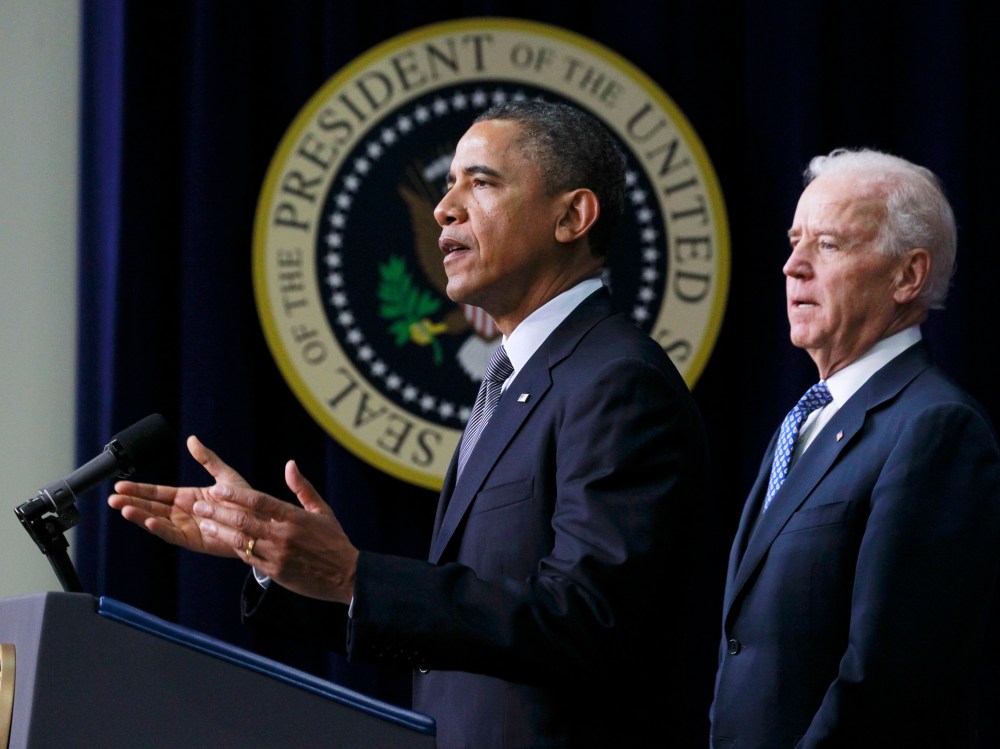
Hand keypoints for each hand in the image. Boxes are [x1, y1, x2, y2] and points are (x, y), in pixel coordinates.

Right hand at [108, 435, 251, 557]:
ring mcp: (185, 527)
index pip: (157, 492)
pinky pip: (172, 534)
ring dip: (139, 515)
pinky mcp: (192, 540)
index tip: (120, 484)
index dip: (139, 488)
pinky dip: (159, 528)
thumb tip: (192, 440)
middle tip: (112, 498)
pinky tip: (148, 520)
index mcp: (187, 497)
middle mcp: (182, 512)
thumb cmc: (245, 501)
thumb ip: (207, 459)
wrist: (259, 522)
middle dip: (131, 501)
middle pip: (150, 506)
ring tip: (123, 508)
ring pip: (156, 520)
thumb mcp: (224, 475)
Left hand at [193, 459, 358, 603]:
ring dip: (220, 531)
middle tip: (199, 506)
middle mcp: (284, 535)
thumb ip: (302, 488)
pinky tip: (223, 540)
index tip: (217, 490)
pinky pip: (250, 558)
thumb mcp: (322, 511)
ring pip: (242, 541)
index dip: (235, 495)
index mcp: (295, 517)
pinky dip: (235, 548)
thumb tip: (290, 464)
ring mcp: (278, 555)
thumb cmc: (334, 540)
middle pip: (244, 520)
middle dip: (218, 512)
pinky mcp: (276, 572)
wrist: (346, 575)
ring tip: (204, 523)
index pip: (259, 502)